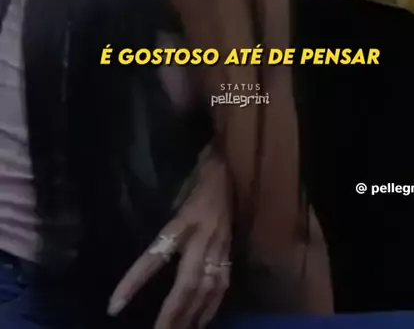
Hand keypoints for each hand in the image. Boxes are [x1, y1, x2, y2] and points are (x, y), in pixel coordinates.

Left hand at [107, 147, 231, 328]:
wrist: (234, 167)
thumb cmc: (199, 177)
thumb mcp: (177, 194)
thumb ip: (168, 224)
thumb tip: (155, 252)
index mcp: (185, 220)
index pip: (155, 255)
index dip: (135, 281)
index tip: (114, 306)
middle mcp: (203, 237)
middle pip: (186, 284)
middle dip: (171, 315)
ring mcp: (220, 247)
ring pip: (205, 290)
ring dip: (190, 317)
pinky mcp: (231, 252)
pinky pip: (221, 286)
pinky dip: (210, 308)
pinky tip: (201, 323)